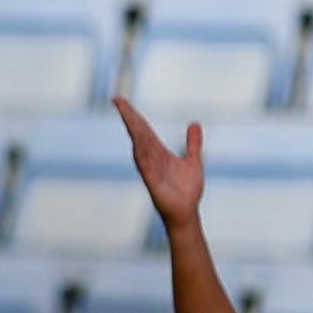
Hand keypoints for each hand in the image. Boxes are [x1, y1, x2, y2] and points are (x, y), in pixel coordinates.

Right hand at [115, 95, 204, 233]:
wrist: (186, 212)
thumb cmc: (187, 190)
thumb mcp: (193, 160)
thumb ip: (193, 142)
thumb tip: (194, 123)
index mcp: (158, 152)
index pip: (143, 129)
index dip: (133, 114)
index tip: (121, 101)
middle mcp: (151, 157)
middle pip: (138, 132)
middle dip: (129, 116)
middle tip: (118, 100)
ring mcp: (150, 168)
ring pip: (139, 144)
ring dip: (133, 130)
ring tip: (127, 114)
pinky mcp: (152, 180)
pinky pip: (145, 164)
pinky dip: (141, 153)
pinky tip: (137, 142)